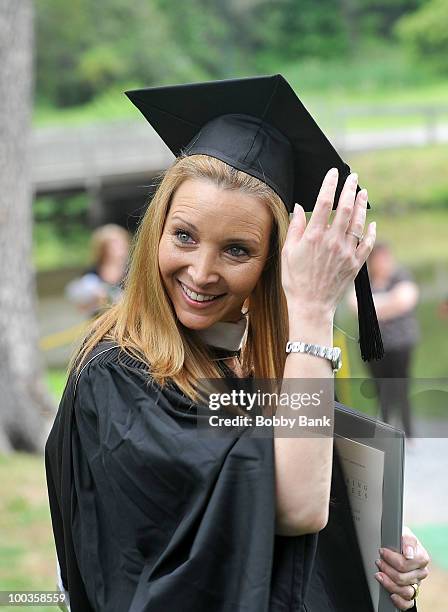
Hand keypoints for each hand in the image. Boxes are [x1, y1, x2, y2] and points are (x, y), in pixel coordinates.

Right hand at [281, 168, 374, 318]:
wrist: (311, 306)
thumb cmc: (295, 280)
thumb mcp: (288, 252)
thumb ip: (295, 228)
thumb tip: (300, 207)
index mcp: (314, 236)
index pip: (325, 202)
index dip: (330, 184)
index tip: (334, 173)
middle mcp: (333, 241)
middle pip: (345, 207)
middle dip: (350, 188)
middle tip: (353, 177)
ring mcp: (347, 252)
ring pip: (359, 222)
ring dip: (362, 205)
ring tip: (363, 193)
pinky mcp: (356, 264)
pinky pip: (368, 243)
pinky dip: (372, 232)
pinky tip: (373, 223)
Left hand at [374, 526, 429, 609]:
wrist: (398, 545)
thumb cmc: (401, 539)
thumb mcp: (404, 532)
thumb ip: (408, 540)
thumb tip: (409, 553)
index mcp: (422, 558)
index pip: (405, 563)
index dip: (391, 558)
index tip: (382, 551)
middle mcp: (421, 572)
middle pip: (402, 577)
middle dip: (387, 569)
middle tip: (378, 561)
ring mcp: (416, 583)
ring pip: (405, 591)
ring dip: (389, 583)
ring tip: (379, 574)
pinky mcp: (411, 593)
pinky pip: (408, 603)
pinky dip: (399, 601)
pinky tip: (391, 594)